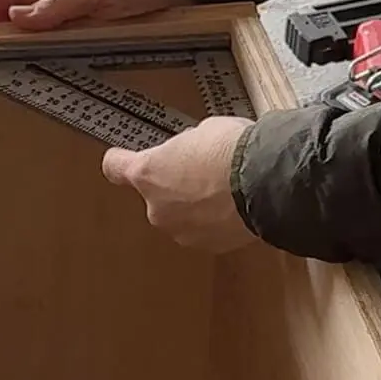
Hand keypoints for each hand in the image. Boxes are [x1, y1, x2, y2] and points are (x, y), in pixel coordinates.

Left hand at [103, 117, 255, 253]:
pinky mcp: (209, 246)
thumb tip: (192, 155)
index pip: (115, 167)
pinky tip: (237, 205)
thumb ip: (185, 149)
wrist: (264, 182)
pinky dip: (218, 221)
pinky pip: (207, 230)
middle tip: (203, 170)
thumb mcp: (201, 133)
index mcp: (147, 174)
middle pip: (156, 196)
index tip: (122, 159)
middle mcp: (157, 209)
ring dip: (197, 207)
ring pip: (182, 217)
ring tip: (225, 189)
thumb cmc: (231, 150)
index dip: (121, 161)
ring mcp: (182, 232)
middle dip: (175, 186)